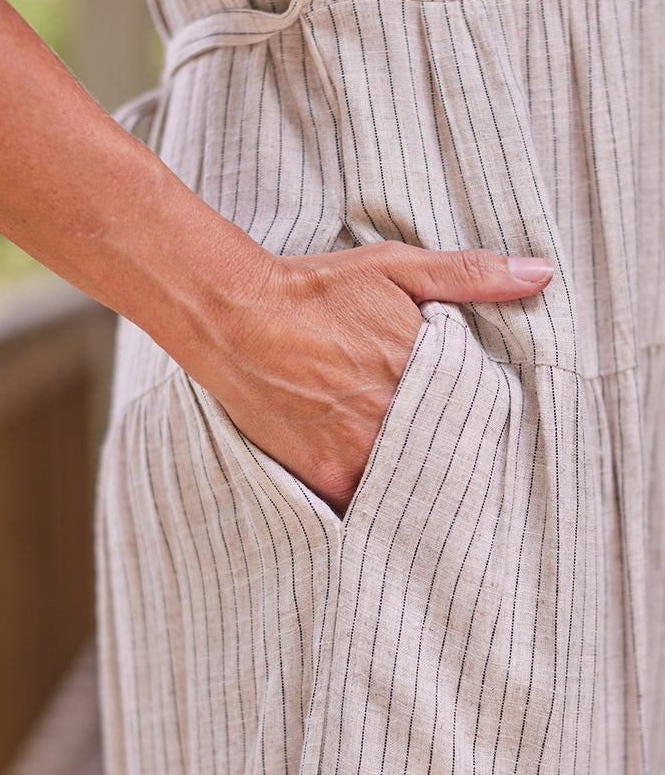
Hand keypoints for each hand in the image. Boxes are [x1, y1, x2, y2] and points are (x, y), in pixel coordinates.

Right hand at [207, 242, 552, 513]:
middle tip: (469, 471)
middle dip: (461, 462)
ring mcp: (360, 451)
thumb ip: (469, 274)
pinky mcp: (327, 476)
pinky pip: (370, 507)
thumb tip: (539, 273)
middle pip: (453, 457)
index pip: (484, 414)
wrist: (235, 317)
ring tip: (434, 492)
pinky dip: (382, 505)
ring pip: (416, 488)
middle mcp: (397, 416)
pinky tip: (391, 501)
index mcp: (425, 367)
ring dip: (424, 489)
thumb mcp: (394, 267)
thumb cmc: (314, 289)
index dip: (489, 426)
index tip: (492, 433)